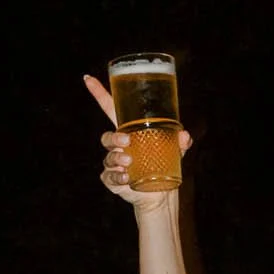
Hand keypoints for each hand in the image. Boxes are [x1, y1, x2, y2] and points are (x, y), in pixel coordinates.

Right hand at [83, 74, 191, 205]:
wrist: (159, 195)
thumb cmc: (163, 165)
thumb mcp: (174, 151)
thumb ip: (180, 142)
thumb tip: (185, 135)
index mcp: (128, 131)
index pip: (110, 109)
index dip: (99, 93)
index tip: (88, 78)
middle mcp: (118, 146)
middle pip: (107, 137)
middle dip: (113, 138)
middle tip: (126, 142)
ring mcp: (113, 163)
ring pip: (108, 157)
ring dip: (117, 158)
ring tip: (128, 162)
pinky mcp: (111, 180)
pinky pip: (109, 177)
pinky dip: (117, 177)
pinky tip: (126, 178)